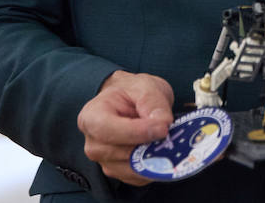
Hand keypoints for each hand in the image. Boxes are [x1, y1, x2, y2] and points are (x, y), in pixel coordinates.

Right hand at [77, 71, 174, 186]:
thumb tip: (163, 124)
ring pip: (132, 169)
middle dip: (149, 147)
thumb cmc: (132, 92)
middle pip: (122, 154)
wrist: (130, 101)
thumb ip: (154, 104)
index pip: (109, 131)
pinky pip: (139, 177)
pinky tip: (161, 151)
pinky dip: (154, 167)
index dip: (137, 132)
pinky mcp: (119, 173)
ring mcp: (105, 161)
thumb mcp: (145, 87)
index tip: (162, 129)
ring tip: (169, 141)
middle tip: (172, 136)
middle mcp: (94, 143)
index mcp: (92, 117)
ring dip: (154, 158)